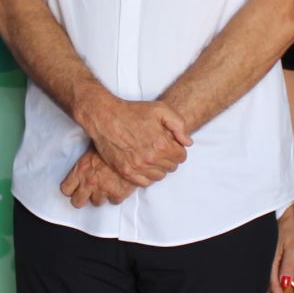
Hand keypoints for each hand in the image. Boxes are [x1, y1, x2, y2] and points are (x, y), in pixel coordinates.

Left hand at [60, 149, 134, 208]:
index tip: (74, 187)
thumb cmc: (113, 144)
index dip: (70, 189)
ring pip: (96, 202)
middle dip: (82, 198)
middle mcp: (89, 182)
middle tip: (88, 192)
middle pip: (77, 202)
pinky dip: (116, 196)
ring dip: (100, 196)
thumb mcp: (93, 149)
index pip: (66, 189)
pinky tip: (118, 186)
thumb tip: (84, 164)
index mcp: (81, 170)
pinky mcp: (118, 194)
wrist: (131, 148)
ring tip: (105, 187)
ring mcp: (103, 190)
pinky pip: (113, 202)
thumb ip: (85, 162)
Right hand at [74, 90, 189, 186]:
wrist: (106, 117)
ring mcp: (137, 167)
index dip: (178, 149)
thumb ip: (179, 125)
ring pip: (159, 176)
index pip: (181, 157)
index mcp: (161, 144)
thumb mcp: (160, 109)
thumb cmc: (132, 112)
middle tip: (160, 148)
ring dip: (159, 168)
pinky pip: (144, 183)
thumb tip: (187, 142)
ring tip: (152, 156)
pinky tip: (144, 165)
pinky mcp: (125, 172)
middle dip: (169, 158)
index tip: (171, 144)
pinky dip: (147, 176)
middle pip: (171, 167)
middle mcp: (150, 158)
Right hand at [266, 208, 293, 292]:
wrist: (278, 211)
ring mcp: (261, 261)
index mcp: (268, 261)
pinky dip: (266, 288)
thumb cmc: (286, 227)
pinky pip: (262, 277)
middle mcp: (262, 263)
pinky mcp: (262, 258)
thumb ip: (287, 265)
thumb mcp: (290, 245)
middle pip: (266, 289)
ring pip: (263, 285)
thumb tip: (285, 285)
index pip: (273, 287)